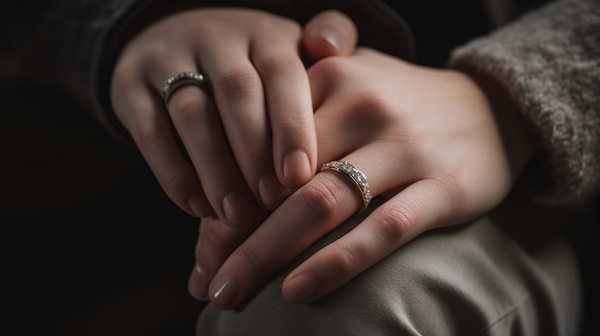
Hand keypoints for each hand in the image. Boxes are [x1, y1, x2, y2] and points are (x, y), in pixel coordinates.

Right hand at [110, 8, 356, 225]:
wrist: (172, 39)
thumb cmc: (251, 62)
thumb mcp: (288, 46)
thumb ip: (324, 40)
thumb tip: (333, 49)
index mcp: (262, 33)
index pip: (281, 71)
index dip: (290, 124)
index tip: (299, 176)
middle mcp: (215, 38)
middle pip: (236, 92)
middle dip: (254, 152)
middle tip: (270, 202)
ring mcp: (167, 58)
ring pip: (191, 113)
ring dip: (215, 168)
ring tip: (235, 214)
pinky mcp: (129, 86)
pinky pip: (150, 132)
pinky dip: (174, 173)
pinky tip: (197, 207)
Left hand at [193, 48, 538, 307]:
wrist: (492, 105)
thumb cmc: (400, 103)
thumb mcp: (347, 85)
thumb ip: (289, 118)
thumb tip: (224, 182)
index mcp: (329, 78)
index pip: (258, 147)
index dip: (222, 200)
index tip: (202, 247)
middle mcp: (362, 106)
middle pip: (279, 180)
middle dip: (232, 236)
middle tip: (205, 281)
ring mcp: (405, 145)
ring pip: (322, 203)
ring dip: (265, 253)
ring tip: (228, 292)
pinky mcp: (444, 184)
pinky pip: (384, 229)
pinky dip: (338, 261)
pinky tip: (297, 290)